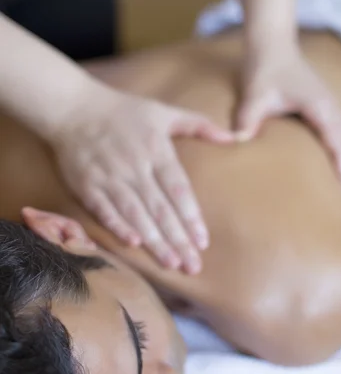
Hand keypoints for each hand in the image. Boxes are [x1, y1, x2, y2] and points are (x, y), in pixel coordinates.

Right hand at [52, 83, 233, 273]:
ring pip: (136, 213)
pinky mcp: (87, 185)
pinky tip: (133, 243)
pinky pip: (104, 209)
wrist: (72, 107)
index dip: (191, 217)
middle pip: (160, 208)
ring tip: (171, 263)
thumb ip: (199, 125)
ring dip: (154, 240)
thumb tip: (233, 137)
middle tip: (193, 265)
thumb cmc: (124, 111)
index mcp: (156, 150)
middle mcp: (135, 166)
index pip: (179, 190)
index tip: (203, 241)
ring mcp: (110, 177)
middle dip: (178, 239)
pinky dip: (118, 226)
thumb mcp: (164, 111)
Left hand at [237, 42, 340, 207]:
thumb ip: (248, 116)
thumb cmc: (264, 68)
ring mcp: (329, 109)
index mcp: (320, 107)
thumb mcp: (255, 92)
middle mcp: (330, 109)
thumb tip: (240, 140)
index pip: (337, 144)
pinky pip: (340, 138)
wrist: (272, 45)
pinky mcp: (323, 111)